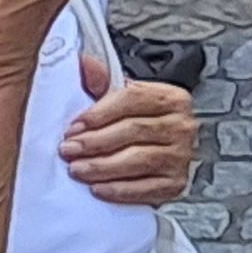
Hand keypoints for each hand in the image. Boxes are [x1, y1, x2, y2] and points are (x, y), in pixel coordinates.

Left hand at [61, 65, 198, 206]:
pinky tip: (99, 189)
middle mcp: (182, 125)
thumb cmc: (133, 126)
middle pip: (134, 130)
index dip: (100, 112)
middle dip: (95, 141)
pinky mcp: (175, 183)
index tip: (74, 125)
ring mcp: (181, 155)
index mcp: (171, 98)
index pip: (134, 98)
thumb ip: (102, 82)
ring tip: (77, 169)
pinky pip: (146, 189)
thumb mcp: (120, 101)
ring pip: (139, 160)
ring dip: (102, 167)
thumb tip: (83, 63)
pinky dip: (119, 190)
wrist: (152, 157)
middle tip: (69, 150)